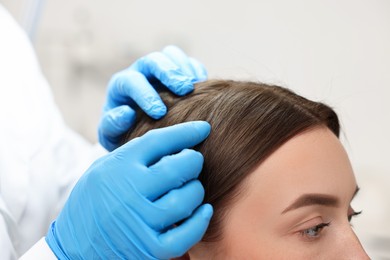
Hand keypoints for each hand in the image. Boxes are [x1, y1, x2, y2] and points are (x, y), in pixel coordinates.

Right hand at [46, 121, 212, 258]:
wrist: (72, 248)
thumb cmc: (92, 202)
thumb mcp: (103, 169)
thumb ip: (134, 155)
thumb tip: (176, 140)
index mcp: (118, 167)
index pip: (160, 141)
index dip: (186, 132)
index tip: (203, 128)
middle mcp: (130, 191)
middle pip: (179, 168)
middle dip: (194, 161)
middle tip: (194, 161)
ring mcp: (140, 221)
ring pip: (186, 199)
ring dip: (196, 190)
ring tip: (192, 186)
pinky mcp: (150, 248)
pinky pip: (187, 234)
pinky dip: (200, 221)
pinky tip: (203, 210)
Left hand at [98, 46, 206, 150]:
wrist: (137, 130)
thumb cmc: (122, 133)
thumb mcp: (111, 134)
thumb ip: (113, 124)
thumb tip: (127, 112)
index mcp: (122, 85)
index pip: (132, 81)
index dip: (146, 95)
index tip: (159, 113)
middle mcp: (141, 72)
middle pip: (154, 61)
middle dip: (170, 73)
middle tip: (184, 90)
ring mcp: (160, 69)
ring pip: (171, 55)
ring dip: (185, 68)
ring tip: (195, 85)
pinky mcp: (178, 72)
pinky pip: (189, 62)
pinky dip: (197, 70)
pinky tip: (204, 85)